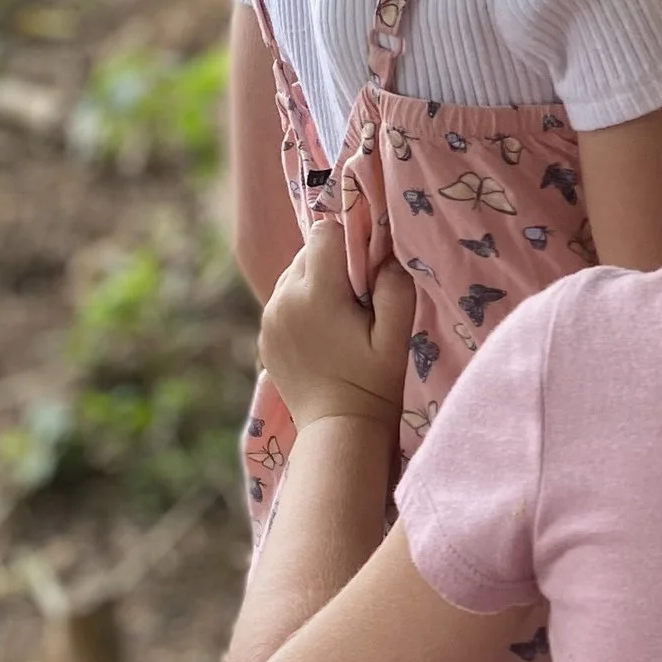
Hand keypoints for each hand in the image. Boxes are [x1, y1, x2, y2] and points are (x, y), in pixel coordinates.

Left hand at [259, 222, 413, 433]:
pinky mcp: (265, 334)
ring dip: (316, 282)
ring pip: (294, 274)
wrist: (337, 429)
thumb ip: (395, 288)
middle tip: (358, 299)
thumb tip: (386, 255)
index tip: (367, 270)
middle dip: (334, 263)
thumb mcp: (396, 337)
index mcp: (317, 293)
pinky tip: (321, 334)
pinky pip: (283, 300)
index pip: (326, 232)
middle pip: (308, 251)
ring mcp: (270, 317)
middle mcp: (284, 298)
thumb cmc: (373, 383)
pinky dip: (302, 305)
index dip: (350, 241)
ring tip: (338, 318)